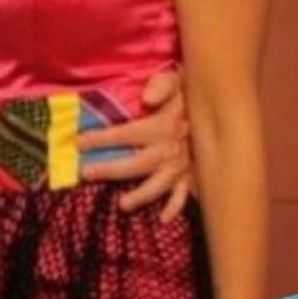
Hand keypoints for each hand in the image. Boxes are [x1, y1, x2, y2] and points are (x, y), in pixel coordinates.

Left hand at [79, 68, 191, 221]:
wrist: (220, 105)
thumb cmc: (189, 91)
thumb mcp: (176, 79)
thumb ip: (161, 85)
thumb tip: (147, 97)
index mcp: (163, 126)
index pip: (125, 134)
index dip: (100, 139)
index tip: (78, 142)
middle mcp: (171, 149)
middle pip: (136, 164)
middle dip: (110, 169)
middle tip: (86, 173)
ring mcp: (182, 165)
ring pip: (159, 185)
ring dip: (141, 196)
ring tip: (123, 205)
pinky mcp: (192, 174)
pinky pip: (184, 194)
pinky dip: (175, 207)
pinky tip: (163, 219)